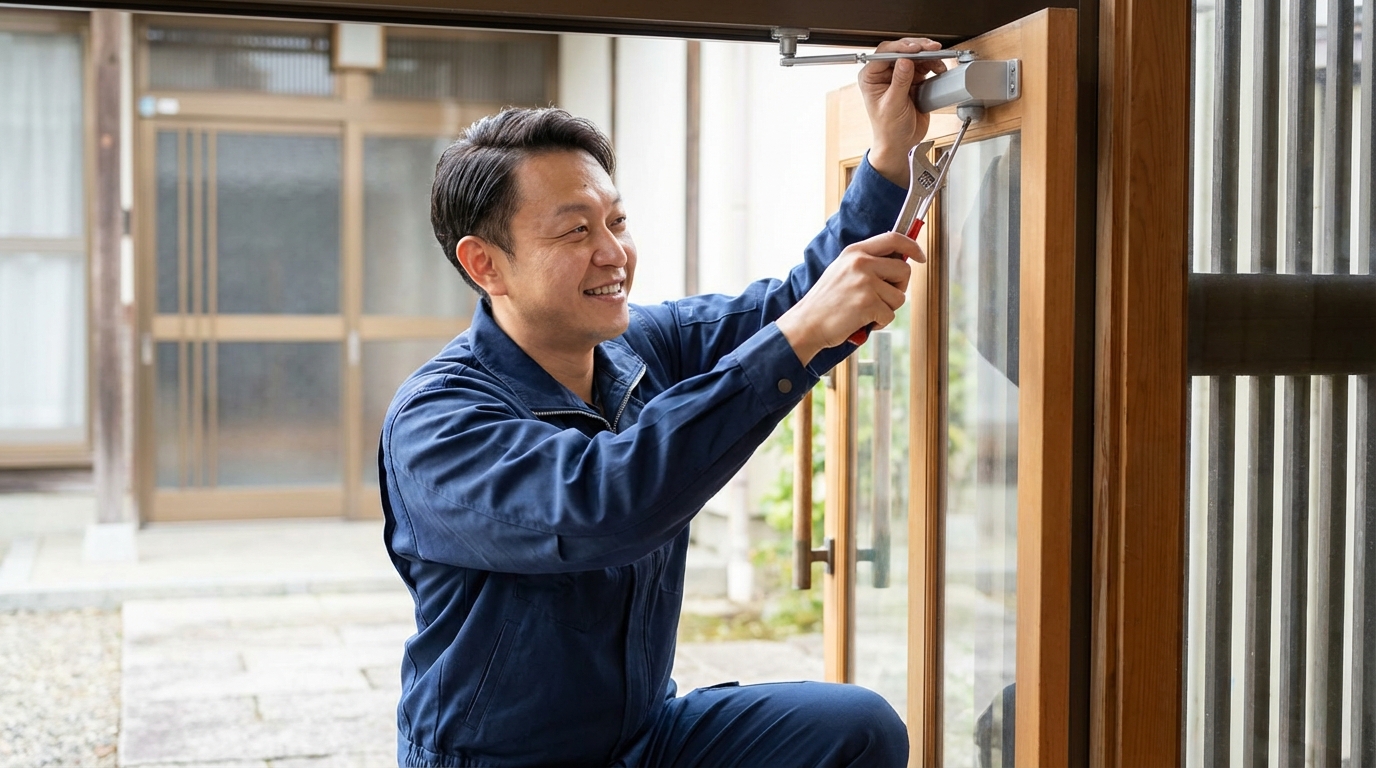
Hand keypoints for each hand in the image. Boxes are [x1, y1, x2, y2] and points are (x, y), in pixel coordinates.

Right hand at [777, 232, 923, 365]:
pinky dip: (879, 322)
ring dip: (887, 309)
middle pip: (904, 269)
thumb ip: (867, 262)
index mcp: (855, 252)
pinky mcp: (868, 303)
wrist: (806, 323)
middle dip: (899, 287)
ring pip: (899, 296)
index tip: (920, 256)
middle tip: (883, 297)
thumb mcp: (842, 270)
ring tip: (866, 311)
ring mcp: (865, 283)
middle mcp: (861, 263)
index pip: (893, 238)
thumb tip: (900, 259)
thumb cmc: (825, 302)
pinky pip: (890, 314)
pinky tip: (862, 321)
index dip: (912, 245)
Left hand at [859, 38, 947, 185]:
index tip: (916, 49)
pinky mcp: (913, 79)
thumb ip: (899, 82)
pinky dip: (933, 65)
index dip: (901, 48)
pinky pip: (924, 66)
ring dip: (928, 56)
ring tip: (938, 61)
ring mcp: (899, 75)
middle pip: (901, 50)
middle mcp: (884, 73)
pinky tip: (938, 68)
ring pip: (914, 56)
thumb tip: (905, 61)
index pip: (884, 53)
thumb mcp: (893, 105)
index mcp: (871, 77)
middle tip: (932, 49)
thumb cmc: (889, 130)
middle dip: (918, 48)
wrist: (901, 143)